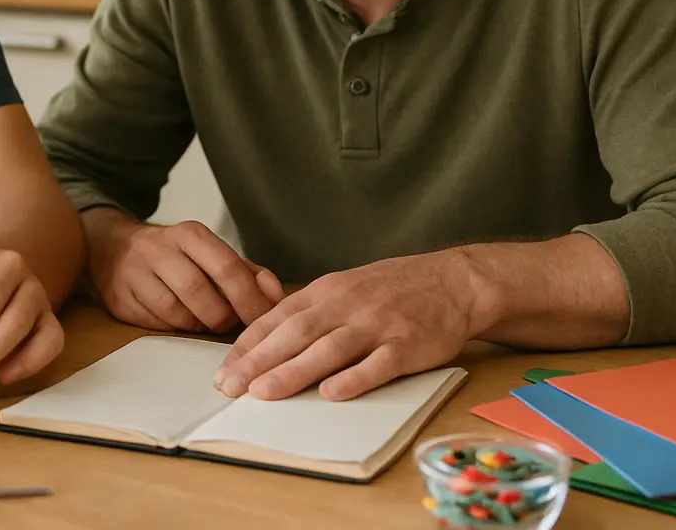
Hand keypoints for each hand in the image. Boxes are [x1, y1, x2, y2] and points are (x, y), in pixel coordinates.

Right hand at [85, 209, 283, 333]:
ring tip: (206, 320)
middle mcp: (160, 248)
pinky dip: (176, 328)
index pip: (227, 267)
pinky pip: (156, 323)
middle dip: (222, 316)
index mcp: (190, 234)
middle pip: (200, 291)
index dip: (249, 298)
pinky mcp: (121, 298)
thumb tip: (275, 294)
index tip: (263, 319)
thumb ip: (248, 273)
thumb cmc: (177, 257)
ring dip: (199, 324)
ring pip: (176, 312)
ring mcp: (136, 273)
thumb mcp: (211, 254)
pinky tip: (182, 320)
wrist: (115, 250)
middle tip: (232, 325)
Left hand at [215, 250, 481, 401]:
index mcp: (326, 292)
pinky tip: (332, 394)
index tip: (223, 370)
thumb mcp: (344, 288)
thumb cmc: (392, 290)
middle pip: (295, 333)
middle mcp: (346, 305)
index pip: (277, 318)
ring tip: (263, 393)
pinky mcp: (407, 344)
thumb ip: (310, 311)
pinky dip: (354, 379)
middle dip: (258, 361)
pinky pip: (378, 363)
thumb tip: (268, 340)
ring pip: (329, 349)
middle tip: (229, 387)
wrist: (453, 281)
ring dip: (294, 371)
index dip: (248, 345)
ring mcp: (377, 324)